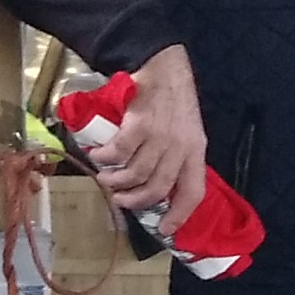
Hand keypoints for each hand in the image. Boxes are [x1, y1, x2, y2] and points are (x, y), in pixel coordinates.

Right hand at [87, 45, 206, 219]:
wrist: (162, 65)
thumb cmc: (171, 99)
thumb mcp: (185, 130)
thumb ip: (175, 156)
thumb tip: (155, 185)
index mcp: (196, 150)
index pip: (193, 191)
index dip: (180, 214)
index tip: (165, 230)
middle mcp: (181, 146)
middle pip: (158, 188)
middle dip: (135, 200)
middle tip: (120, 200)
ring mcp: (161, 136)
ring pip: (136, 173)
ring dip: (116, 181)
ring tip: (105, 178)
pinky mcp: (140, 124)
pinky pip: (119, 153)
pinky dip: (106, 159)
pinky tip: (98, 156)